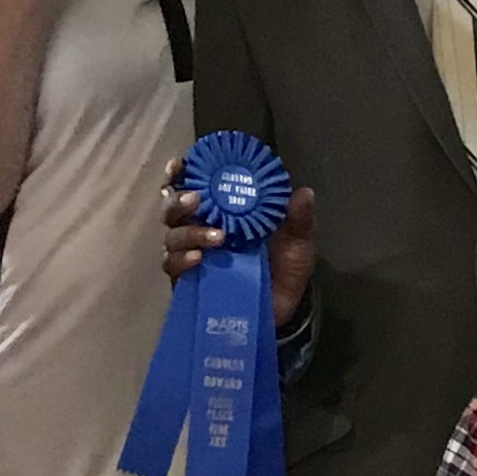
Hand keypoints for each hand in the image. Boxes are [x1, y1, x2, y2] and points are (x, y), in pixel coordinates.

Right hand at [161, 159, 318, 323]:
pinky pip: (173, 267)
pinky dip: (182, 260)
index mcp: (223, 211)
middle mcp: (201, 229)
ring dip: (189, 232)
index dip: (180, 173)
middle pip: (172, 209)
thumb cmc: (284, 269)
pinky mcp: (188, 282)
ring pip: (172, 237)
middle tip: (196, 199)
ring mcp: (192, 256)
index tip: (180, 164)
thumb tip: (304, 193)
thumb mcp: (297, 242)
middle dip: (178, 201)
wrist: (283, 311)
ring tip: (217, 237)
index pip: (193, 186)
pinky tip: (198, 259)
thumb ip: (298, 219)